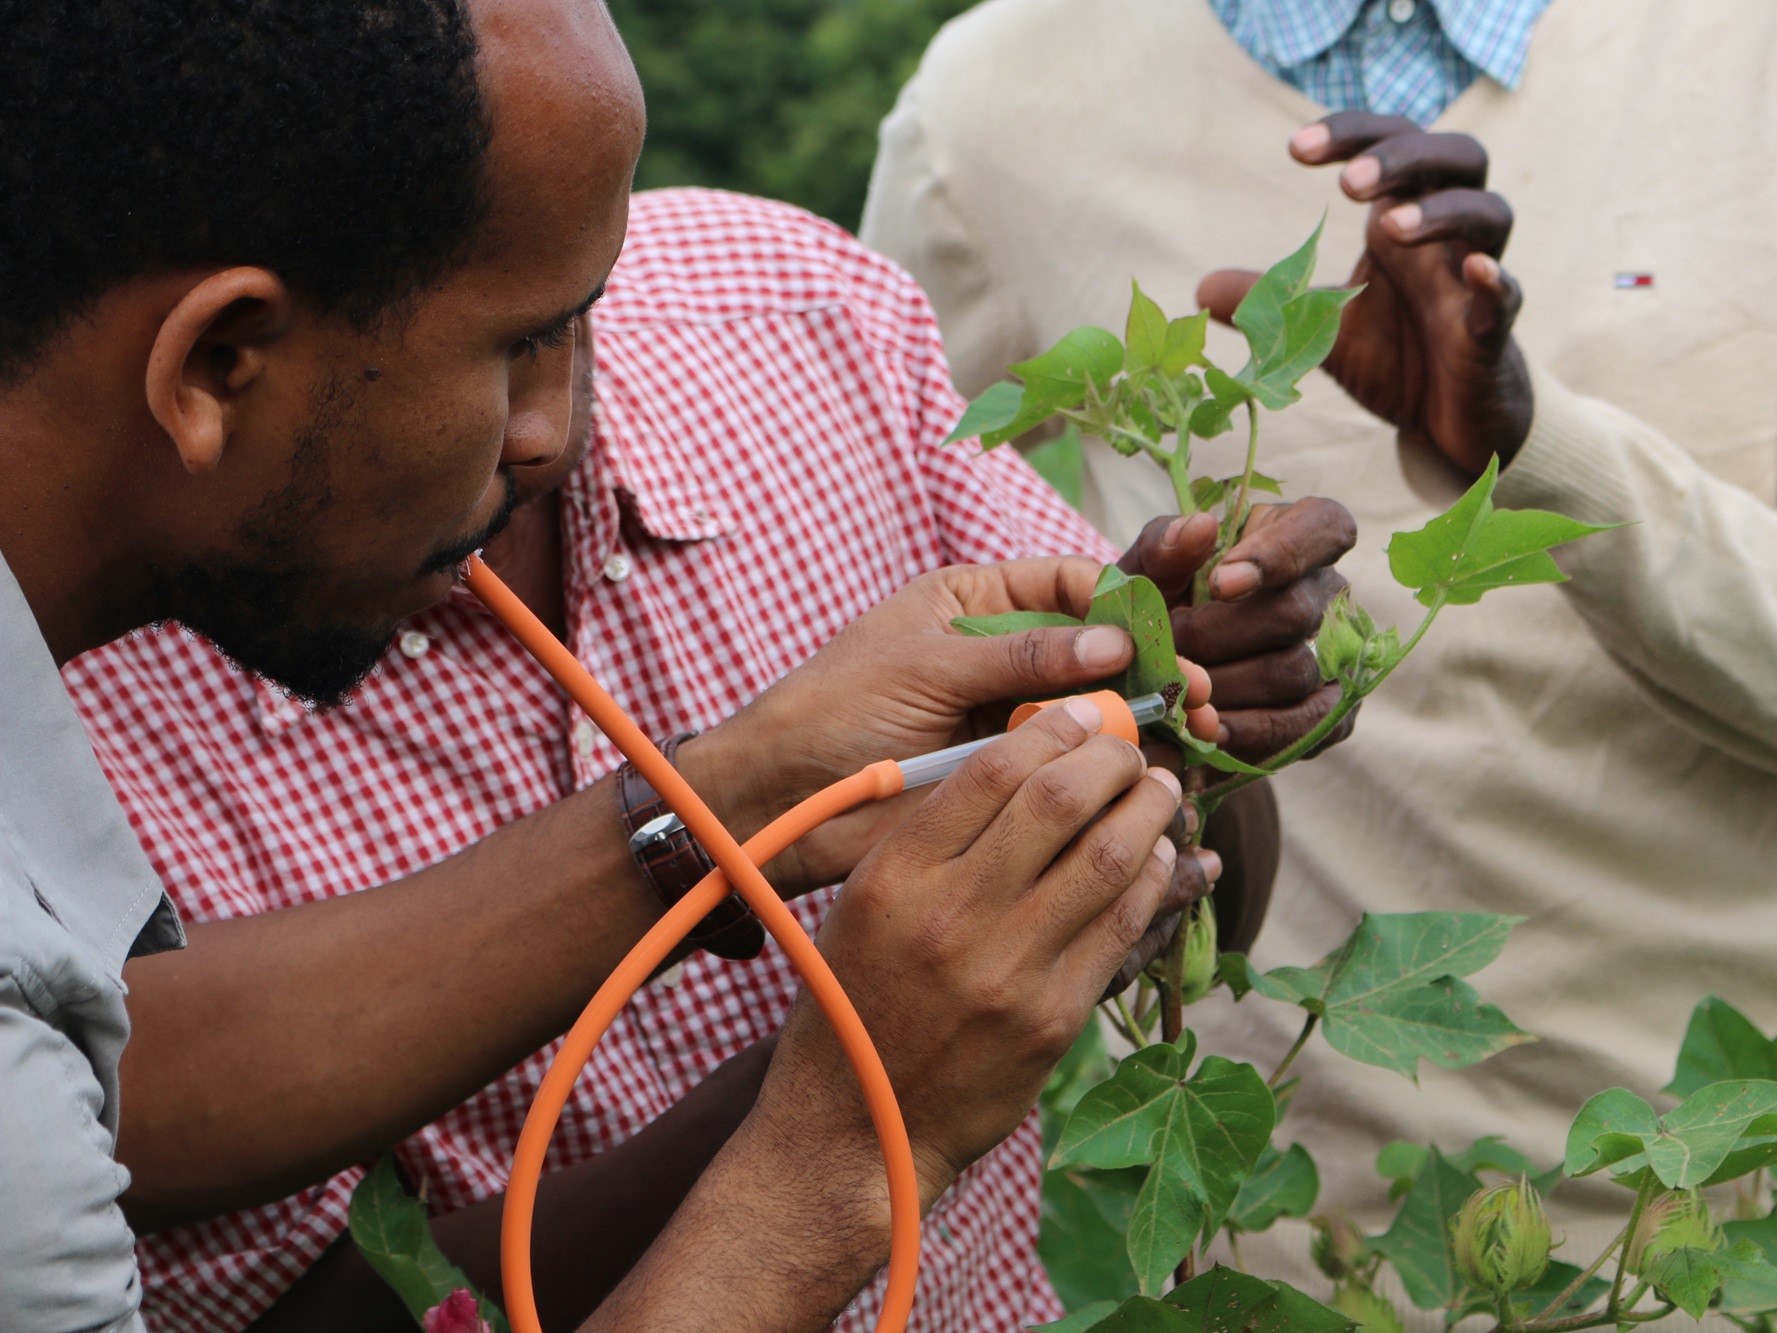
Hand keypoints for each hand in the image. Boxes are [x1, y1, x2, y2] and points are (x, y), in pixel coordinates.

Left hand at [692, 556, 1215, 892]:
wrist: (780, 800)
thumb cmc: (831, 711)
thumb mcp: (924, 668)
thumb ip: (1019, 656)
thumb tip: (1112, 642)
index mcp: (975, 603)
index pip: (1069, 584)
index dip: (1124, 604)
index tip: (1168, 634)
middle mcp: (1001, 655)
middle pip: (1097, 649)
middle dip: (1151, 668)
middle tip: (1197, 698)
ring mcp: (1008, 716)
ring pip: (1095, 712)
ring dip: (1143, 723)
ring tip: (1194, 739)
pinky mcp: (1010, 775)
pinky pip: (1074, 768)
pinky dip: (1114, 772)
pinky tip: (1154, 777)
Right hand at [756, 698, 1207, 1202]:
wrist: (860, 1123)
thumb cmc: (857, 997)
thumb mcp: (867, 900)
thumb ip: (932, 835)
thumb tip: (1022, 764)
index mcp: (896, 876)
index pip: (991, 771)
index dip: (1050, 729)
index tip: (1077, 715)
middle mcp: (952, 916)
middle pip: (1060, 801)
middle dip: (1111, 759)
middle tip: (1130, 748)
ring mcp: (1008, 970)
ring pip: (1108, 860)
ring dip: (1147, 812)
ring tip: (1157, 792)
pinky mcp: (1052, 1019)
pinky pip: (1122, 929)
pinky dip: (1153, 881)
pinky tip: (1158, 858)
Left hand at [1119, 499, 1357, 762]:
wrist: (1154, 677)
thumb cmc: (1157, 606)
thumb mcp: (1146, 571)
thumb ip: (1164, 545)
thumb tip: (1198, 527)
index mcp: (1290, 536)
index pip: (1323, 526)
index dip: (1279, 555)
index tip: (1219, 584)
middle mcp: (1324, 591)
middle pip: (1294, 612)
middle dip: (1218, 637)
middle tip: (1169, 650)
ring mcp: (1334, 653)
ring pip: (1295, 671)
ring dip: (1227, 687)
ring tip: (1177, 692)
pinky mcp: (1331, 711)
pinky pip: (1304, 725)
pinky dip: (1251, 731)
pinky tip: (1209, 730)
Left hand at [1198, 112, 1530, 477]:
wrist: (1445, 422)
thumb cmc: (1394, 359)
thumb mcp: (1317, 332)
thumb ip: (1268, 304)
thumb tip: (1199, 289)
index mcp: (1402, 222)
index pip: (1392, 145)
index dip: (1352, 133)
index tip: (1294, 148)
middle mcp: (1447, 237)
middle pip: (1456, 156)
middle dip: (1403, 156)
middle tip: (1346, 183)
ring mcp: (1474, 280)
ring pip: (1490, 213)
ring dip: (1442, 211)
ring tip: (1387, 228)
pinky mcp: (1492, 332)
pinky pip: (1507, 295)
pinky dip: (1495, 280)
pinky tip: (1476, 272)